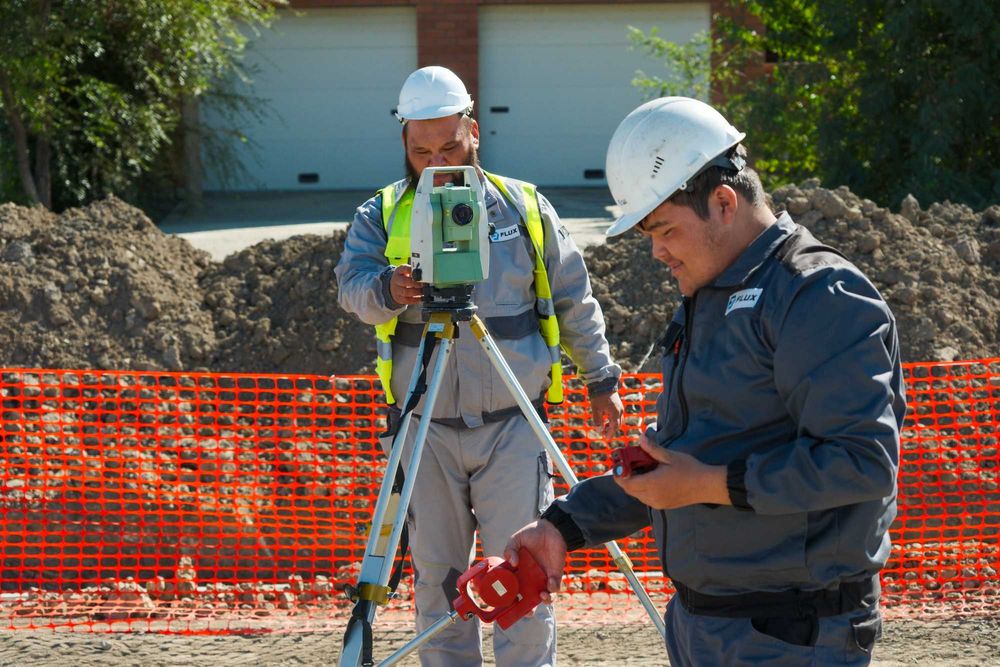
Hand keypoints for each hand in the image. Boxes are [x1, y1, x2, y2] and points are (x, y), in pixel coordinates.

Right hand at [390, 264, 423, 304]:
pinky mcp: (399, 298)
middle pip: (404, 281)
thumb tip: (426, 273)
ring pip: (405, 292)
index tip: (420, 273)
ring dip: (417, 292)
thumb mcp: (407, 271)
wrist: (394, 286)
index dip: (412, 271)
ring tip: (424, 291)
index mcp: (399, 271)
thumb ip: (415, 271)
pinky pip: (407, 300)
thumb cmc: (404, 277)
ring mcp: (396, 290)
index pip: (404, 269)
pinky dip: (415, 300)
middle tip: (425, 284)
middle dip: (416, 283)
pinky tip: (422, 298)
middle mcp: (396, 280)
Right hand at [504, 520, 567, 603]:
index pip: (512, 589)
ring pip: (543, 596)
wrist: (550, 528)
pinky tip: (550, 583)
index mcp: (518, 572)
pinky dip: (553, 588)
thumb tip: (512, 563)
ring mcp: (542, 578)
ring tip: (543, 596)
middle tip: (528, 612)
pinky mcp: (555, 575)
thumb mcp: (516, 540)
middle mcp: (529, 578)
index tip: (509, 605)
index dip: (511, 600)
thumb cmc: (531, 534)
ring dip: (544, 600)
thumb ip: (510, 549)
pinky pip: (554, 587)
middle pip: (528, 599)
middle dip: (529, 609)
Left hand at [590, 391, 622, 439]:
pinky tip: (605, 419)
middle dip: (611, 430)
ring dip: (612, 425)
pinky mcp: (619, 405)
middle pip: (617, 425)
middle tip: (603, 433)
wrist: (603, 383)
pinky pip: (618, 416)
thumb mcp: (596, 409)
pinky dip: (613, 420)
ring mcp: (620, 408)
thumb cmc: (598, 396)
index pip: (614, 427)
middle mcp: (620, 411)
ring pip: (618, 420)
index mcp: (615, 413)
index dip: (610, 433)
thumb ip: (597, 421)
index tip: (605, 437)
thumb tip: (599, 430)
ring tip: (603, 426)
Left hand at [613, 435, 730, 508]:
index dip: (618, 474)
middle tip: (627, 465)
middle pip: (629, 490)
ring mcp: (657, 503)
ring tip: (639, 470)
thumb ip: (652, 448)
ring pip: (637, 495)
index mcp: (651, 484)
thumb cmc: (689, 469)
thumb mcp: (669, 456)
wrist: (706, 486)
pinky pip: (646, 498)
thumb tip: (639, 437)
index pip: (626, 483)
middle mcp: (651, 497)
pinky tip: (649, 478)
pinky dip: (642, 490)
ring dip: (634, 484)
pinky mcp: (663, 506)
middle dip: (625, 478)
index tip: (617, 464)